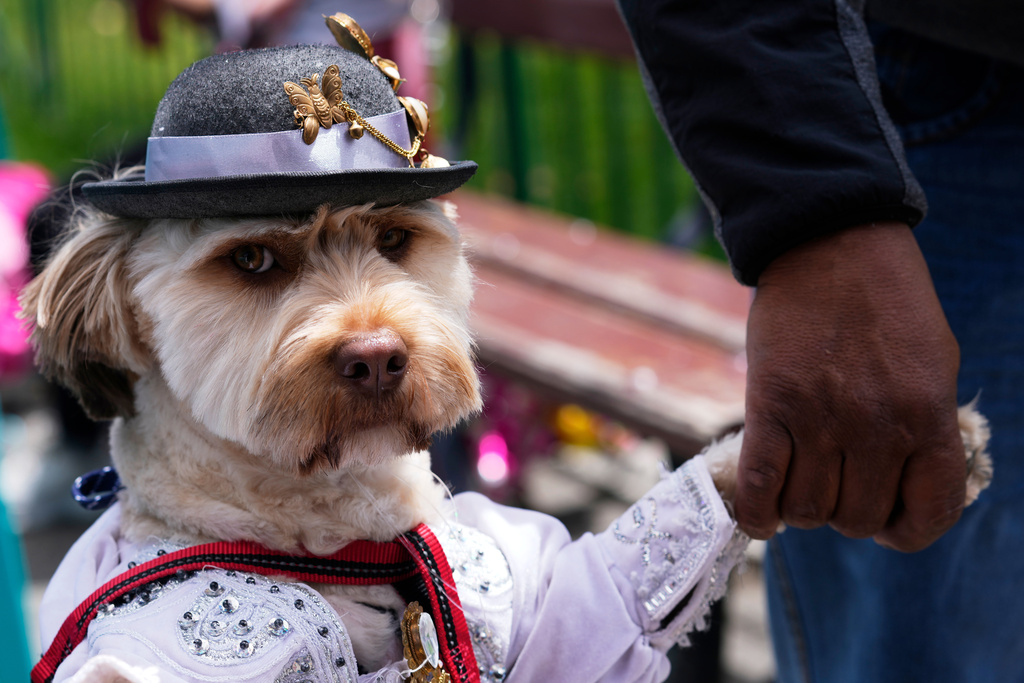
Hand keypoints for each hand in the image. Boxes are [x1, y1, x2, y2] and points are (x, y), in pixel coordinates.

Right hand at [735, 222, 964, 551]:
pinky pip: (760, 486)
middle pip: (855, 518)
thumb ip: (924, 427)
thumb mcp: (933, 363)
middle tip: (833, 485)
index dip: (904, 530)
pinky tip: (760, 513)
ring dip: (800, 509)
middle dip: (843, 513)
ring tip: (798, 482)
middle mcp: (879, 425)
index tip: (885, 520)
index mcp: (929, 415)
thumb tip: (901, 483)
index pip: (929, 514)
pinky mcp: (770, 405)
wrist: (830, 241)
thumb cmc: (886, 300)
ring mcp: (821, 418)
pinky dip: (756, 512)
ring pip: (807, 510)